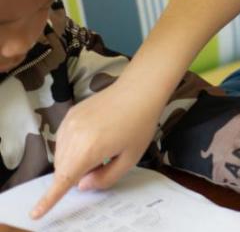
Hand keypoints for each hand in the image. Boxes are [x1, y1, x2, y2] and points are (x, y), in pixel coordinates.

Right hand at [32, 80, 160, 219]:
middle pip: (63, 168)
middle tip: (104, 162)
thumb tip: (82, 185)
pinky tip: (95, 135)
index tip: (38, 212)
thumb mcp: (130, 158)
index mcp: (88, 150)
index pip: (63, 180)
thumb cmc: (139, 124)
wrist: (139, 90)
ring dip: (74, 159)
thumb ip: (105, 178)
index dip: (50, 198)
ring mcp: (69, 123)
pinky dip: (73, 145)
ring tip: (102, 145)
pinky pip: (64, 139)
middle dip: (77, 174)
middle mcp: (72, 136)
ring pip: (61, 154)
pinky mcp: (70, 114)